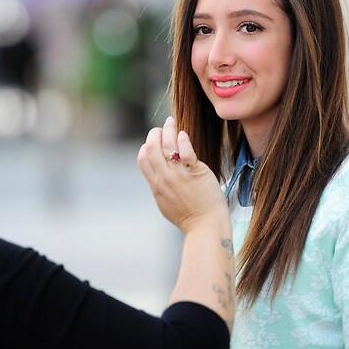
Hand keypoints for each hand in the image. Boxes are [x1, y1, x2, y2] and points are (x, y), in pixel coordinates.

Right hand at [137, 117, 228, 233]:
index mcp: (156, 185)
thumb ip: (160, 187)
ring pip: (167, 145)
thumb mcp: (165, 203)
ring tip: (171, 122)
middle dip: (154, 133)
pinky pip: (185, 151)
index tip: (153, 141)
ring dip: (167, 130)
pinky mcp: (195, 172)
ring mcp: (179, 175)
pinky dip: (182, 139)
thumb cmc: (189, 217)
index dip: (146, 146)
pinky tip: (183, 135)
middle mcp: (164, 178)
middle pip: (151, 147)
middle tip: (161, 127)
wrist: (205, 226)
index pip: (142, 158)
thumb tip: (158, 175)